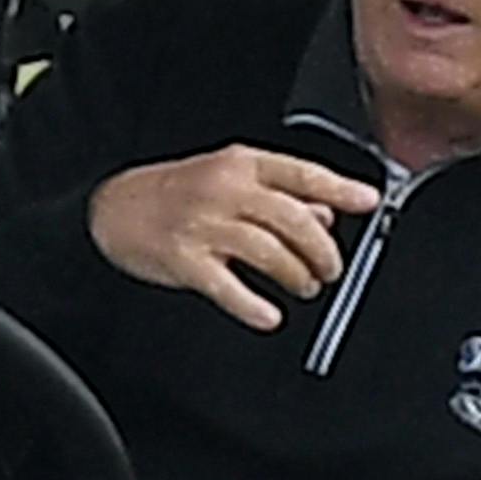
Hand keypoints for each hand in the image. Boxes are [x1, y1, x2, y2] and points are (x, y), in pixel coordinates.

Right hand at [85, 146, 374, 327]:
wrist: (109, 209)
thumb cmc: (171, 193)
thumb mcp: (226, 178)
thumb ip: (277, 193)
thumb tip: (325, 212)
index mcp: (240, 164)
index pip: (303, 174)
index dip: (343, 189)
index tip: (371, 202)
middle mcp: (225, 191)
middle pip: (294, 220)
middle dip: (323, 252)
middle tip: (330, 269)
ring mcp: (204, 225)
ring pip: (271, 255)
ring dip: (297, 278)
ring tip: (304, 288)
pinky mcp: (185, 260)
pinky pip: (230, 289)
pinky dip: (255, 307)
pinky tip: (268, 315)